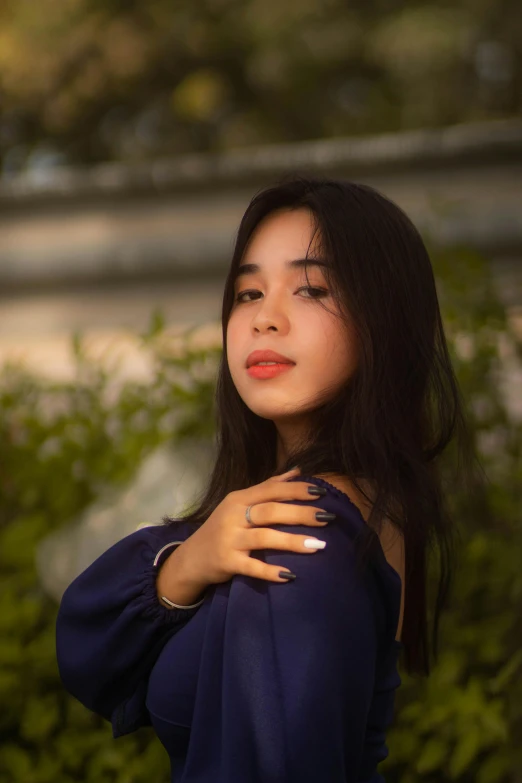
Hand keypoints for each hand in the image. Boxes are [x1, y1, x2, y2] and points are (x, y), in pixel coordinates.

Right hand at [175, 467, 331, 586]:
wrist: (191, 559)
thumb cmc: (223, 528)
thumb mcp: (240, 504)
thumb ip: (268, 488)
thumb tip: (298, 471)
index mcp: (239, 499)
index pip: (271, 489)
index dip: (296, 490)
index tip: (322, 492)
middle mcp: (233, 516)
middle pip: (270, 511)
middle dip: (300, 514)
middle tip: (328, 518)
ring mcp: (229, 539)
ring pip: (264, 537)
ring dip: (292, 541)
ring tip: (318, 545)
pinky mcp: (226, 562)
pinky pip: (251, 567)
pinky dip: (270, 571)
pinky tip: (289, 575)